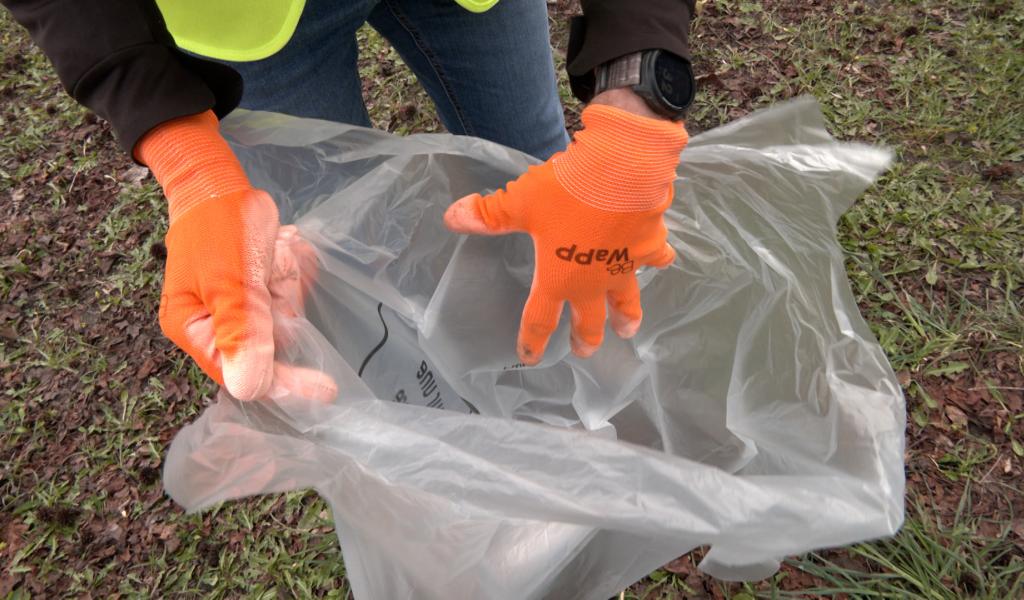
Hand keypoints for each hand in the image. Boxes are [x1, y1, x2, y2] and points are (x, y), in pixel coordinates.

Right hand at [138, 111, 334, 401]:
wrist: (216, 185)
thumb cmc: (218, 231)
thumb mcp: (230, 282)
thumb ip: (241, 331)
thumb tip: (249, 387)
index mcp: (195, 331)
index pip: (240, 373)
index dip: (281, 384)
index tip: (324, 390)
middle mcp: (215, 327)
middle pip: (262, 355)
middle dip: (285, 328)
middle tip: (302, 309)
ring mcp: (238, 309)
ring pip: (279, 328)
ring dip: (288, 299)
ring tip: (278, 260)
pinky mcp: (256, 292)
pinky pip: (283, 303)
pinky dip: (290, 284)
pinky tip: (284, 256)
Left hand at [444, 102, 687, 364]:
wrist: (623, 170)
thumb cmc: (566, 191)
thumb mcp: (521, 201)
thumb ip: (489, 214)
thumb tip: (452, 217)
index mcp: (558, 279)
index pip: (540, 320)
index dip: (532, 341)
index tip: (530, 358)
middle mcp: (592, 282)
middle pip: (588, 320)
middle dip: (584, 338)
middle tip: (584, 353)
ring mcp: (624, 266)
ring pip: (626, 300)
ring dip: (626, 316)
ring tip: (629, 329)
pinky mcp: (649, 245)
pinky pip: (656, 257)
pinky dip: (658, 259)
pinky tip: (661, 258)